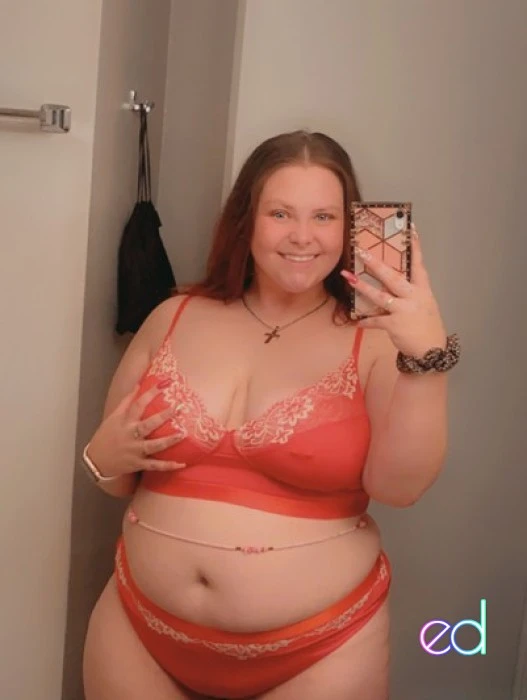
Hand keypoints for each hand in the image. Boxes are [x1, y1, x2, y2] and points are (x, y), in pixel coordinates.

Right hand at [87, 380, 186, 477]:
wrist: (96, 461)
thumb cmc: (107, 436)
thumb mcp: (113, 417)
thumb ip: (126, 401)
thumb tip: (138, 384)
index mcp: (124, 422)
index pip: (138, 404)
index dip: (150, 393)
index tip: (164, 383)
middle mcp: (130, 435)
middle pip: (147, 425)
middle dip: (162, 417)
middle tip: (177, 408)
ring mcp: (135, 450)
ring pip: (153, 446)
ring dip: (168, 441)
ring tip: (182, 434)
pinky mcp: (138, 464)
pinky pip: (154, 465)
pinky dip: (168, 466)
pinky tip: (181, 464)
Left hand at [340, 224, 446, 356]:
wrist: (431, 351)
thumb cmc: (426, 326)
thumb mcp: (424, 304)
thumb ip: (410, 291)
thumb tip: (393, 279)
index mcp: (422, 290)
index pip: (418, 264)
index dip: (414, 247)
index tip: (410, 228)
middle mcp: (414, 297)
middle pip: (393, 277)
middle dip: (376, 264)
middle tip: (361, 251)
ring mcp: (404, 311)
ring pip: (380, 296)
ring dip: (363, 286)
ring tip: (348, 277)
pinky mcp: (395, 325)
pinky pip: (376, 321)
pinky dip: (366, 321)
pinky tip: (356, 321)